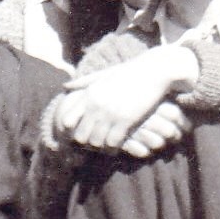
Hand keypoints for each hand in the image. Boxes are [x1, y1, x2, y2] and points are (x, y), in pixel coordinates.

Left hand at [57, 48, 194, 151]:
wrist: (154, 70)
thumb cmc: (129, 72)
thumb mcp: (103, 75)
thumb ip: (83, 82)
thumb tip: (65, 85)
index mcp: (88, 94)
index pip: (67, 121)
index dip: (71, 130)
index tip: (81, 132)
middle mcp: (95, 105)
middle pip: (80, 136)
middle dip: (86, 142)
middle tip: (95, 143)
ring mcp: (110, 113)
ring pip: (96, 142)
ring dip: (101, 146)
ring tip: (106, 145)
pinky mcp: (125, 120)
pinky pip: (113, 143)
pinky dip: (114, 147)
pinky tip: (117, 145)